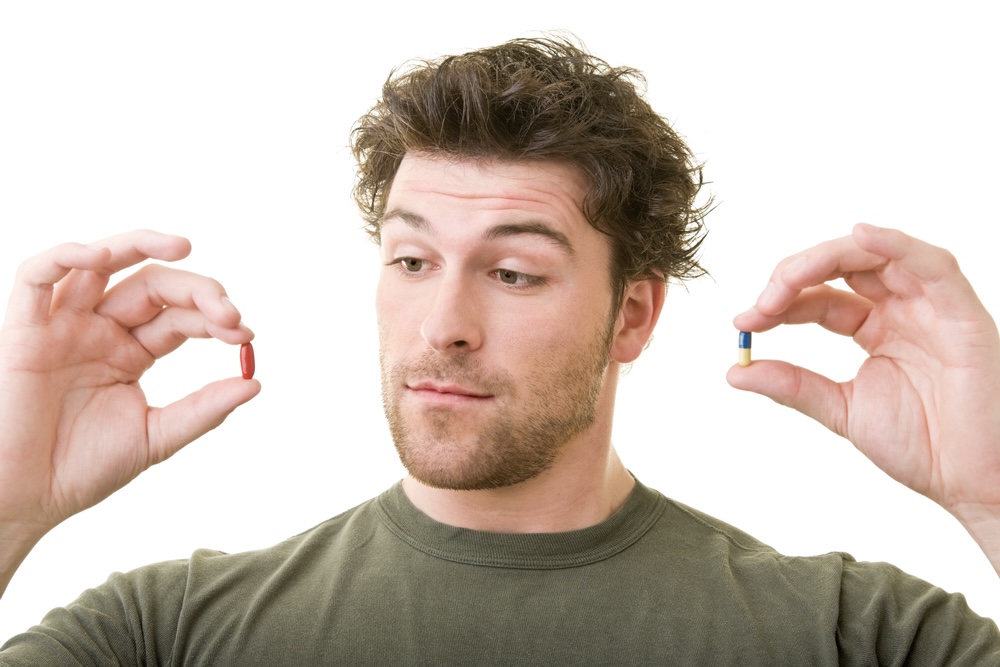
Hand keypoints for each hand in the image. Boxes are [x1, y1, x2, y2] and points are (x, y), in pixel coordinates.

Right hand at [0, 230, 259, 553]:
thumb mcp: (156, 437)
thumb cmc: (80, 470)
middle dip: (196, 291)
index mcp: (131, 352)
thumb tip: (255, 382)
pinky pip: (36, 276)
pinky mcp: (23, 330)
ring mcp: (63, 325)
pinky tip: (101, 255)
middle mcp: (99, 330)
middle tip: (229, 312)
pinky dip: (65, 256)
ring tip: (183, 246)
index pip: (180, 318)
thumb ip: (203, 410)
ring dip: (141, 245)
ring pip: (99, 263)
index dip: (214, 318)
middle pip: (153, 286)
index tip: (246, 333)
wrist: (22, 499)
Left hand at [728, 224, 999, 539]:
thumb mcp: (841, 409)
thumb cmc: (925, 446)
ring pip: (876, 256)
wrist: (972, 481)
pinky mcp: (961, 314)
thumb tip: (736, 370)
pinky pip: (933, 264)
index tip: (743, 322)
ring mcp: (932, 307)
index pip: (819, 298)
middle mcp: (903, 309)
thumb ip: (792, 386)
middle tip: (760, 304)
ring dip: (826, 258)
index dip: (779, 303)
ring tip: (786, 280)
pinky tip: (860, 236)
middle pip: (841, 267)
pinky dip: (896, 244)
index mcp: (875, 328)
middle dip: (793, 277)